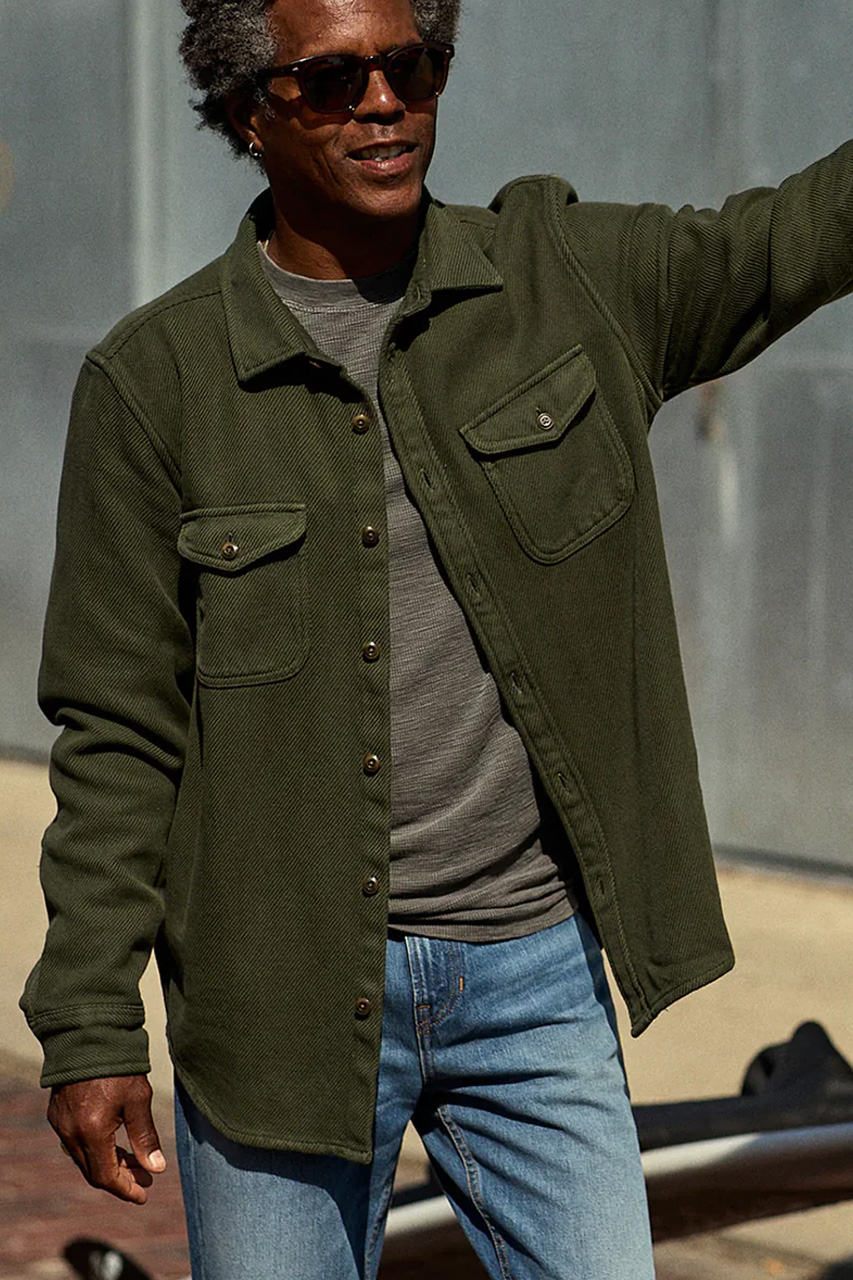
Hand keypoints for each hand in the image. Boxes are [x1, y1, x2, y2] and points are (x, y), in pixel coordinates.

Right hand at [47, 1075, 165, 1203]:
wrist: (88, 1035)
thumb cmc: (118, 1065)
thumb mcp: (138, 1099)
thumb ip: (145, 1136)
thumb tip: (157, 1168)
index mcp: (92, 1132)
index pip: (106, 1177)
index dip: (126, 1189)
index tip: (144, 1194)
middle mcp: (71, 1133)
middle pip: (94, 1171)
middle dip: (120, 1178)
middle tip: (145, 1177)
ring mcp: (61, 1124)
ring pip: (83, 1158)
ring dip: (107, 1164)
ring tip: (134, 1161)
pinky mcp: (57, 1114)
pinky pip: (75, 1143)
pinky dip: (95, 1149)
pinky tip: (113, 1143)